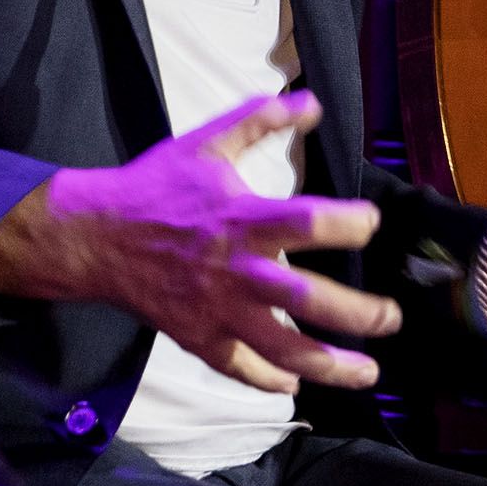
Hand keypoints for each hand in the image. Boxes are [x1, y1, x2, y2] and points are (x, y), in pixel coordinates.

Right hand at [0, 92, 399, 395]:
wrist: (93, 236)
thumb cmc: (155, 188)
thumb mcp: (207, 143)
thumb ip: (261, 120)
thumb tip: (311, 101)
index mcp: (243, 219)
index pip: (310, 223)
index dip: (350, 223)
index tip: (372, 224)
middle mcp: (237, 271)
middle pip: (307, 298)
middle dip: (357, 313)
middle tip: (392, 317)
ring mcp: (217, 310)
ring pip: (281, 347)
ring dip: (329, 364)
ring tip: (367, 372)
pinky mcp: (197, 335)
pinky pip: (236, 367)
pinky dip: (266, 380)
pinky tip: (294, 384)